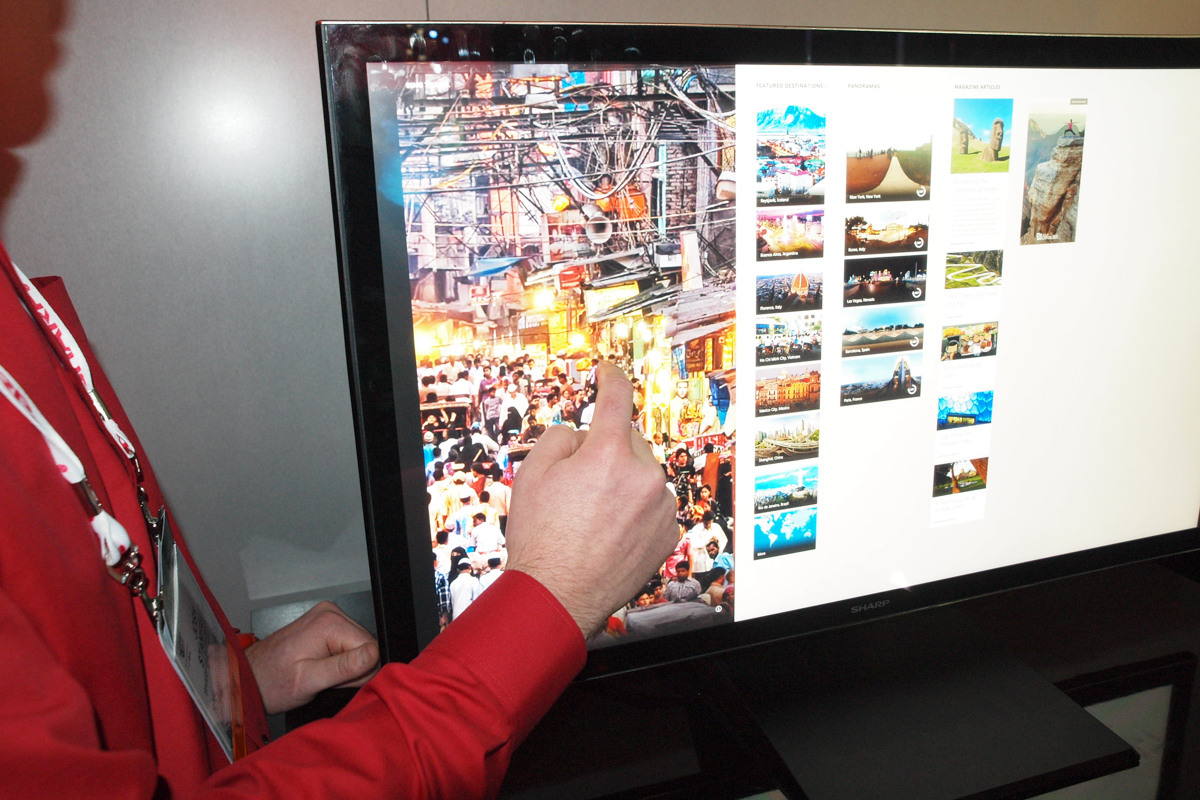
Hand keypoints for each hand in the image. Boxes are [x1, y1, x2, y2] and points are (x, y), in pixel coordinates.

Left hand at [244, 601, 379, 714]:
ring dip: (345, 665)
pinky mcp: (326, 623)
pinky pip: (349, 644)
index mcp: (329, 623)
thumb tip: (372, 655)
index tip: (335, 680)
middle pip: (366, 646)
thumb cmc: (272, 681)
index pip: (371, 649)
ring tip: (319, 672)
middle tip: (324, 678)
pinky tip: (321, 665)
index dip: (357, 672)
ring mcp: (328, 616)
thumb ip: (343, 667)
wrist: (251, 676)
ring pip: (360, 646)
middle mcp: (330, 612)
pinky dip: (339, 659)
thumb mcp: (308, 681)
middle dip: (351, 669)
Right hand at [504, 363, 676, 636]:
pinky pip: (652, 506)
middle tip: (576, 482)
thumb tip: (583, 435)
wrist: (557, 596)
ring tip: (591, 515)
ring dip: (622, 482)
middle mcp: (643, 476)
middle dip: (606, 451)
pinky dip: (635, 510)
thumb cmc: (541, 539)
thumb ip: (561, 437)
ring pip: (642, 475)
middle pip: (628, 441)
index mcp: (609, 454)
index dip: (611, 378)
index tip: (610, 371)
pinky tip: (609, 530)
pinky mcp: (667, 533)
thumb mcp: (532, 473)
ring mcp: (660, 507)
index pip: (616, 398)